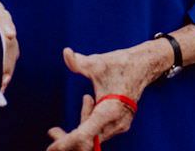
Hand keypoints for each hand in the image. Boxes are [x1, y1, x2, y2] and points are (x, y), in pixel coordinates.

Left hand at [46, 44, 165, 149]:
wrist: (143, 66)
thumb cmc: (120, 64)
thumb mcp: (98, 62)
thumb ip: (79, 62)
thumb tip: (66, 52)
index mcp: (109, 112)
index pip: (83, 135)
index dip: (66, 142)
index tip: (51, 148)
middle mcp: (115, 123)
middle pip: (87, 142)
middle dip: (67, 139)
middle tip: (51, 132)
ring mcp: (119, 125)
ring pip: (93, 138)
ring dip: (78, 130)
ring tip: (77, 106)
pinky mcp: (118, 124)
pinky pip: (99, 131)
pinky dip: (88, 123)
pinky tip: (88, 100)